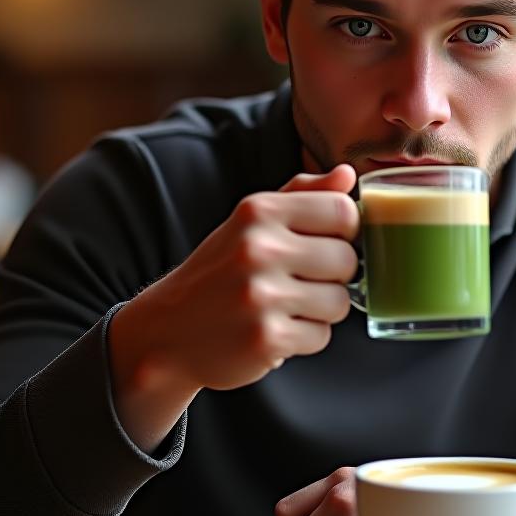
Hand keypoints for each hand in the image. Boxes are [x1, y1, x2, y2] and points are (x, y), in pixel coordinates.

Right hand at [108, 165, 358, 450]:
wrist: (167, 331)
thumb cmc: (221, 270)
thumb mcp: (252, 221)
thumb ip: (303, 194)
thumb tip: (347, 176)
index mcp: (259, 212)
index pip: (343, 211)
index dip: (345, 232)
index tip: (327, 242)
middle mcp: (258, 249)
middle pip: (347, 260)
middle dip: (334, 276)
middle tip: (302, 281)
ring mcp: (261, 295)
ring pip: (339, 302)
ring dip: (321, 310)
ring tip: (288, 306)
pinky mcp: (266, 339)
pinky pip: (321, 336)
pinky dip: (305, 338)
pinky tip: (276, 329)